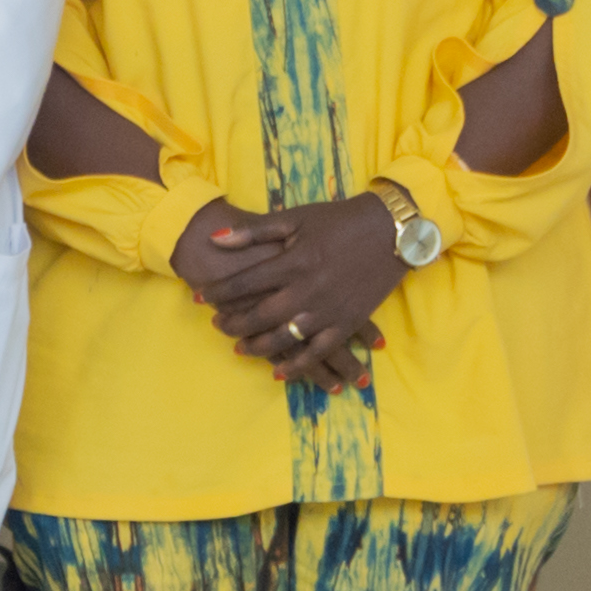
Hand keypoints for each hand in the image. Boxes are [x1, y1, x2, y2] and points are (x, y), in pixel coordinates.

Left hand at [179, 197, 404, 386]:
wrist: (391, 230)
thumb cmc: (339, 220)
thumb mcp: (294, 218)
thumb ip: (254, 231)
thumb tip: (215, 239)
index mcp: (293, 261)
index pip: (244, 283)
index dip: (217, 292)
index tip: (199, 297)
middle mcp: (307, 290)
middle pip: (259, 316)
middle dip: (233, 323)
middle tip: (216, 325)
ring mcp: (329, 310)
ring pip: (285, 338)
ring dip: (258, 347)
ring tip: (239, 349)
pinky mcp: (348, 322)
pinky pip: (320, 351)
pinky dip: (299, 365)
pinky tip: (280, 372)